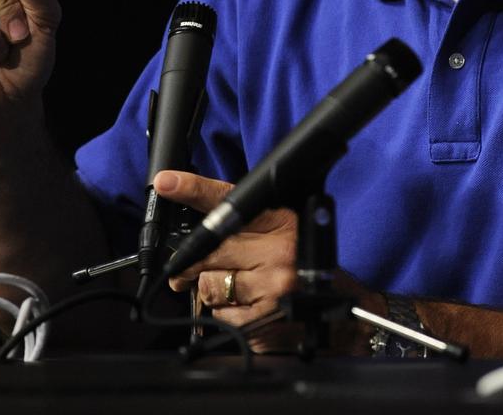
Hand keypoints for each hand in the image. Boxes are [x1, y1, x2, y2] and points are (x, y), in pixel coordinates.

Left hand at [156, 170, 298, 347]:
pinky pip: (220, 316)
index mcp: (278, 220)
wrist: (334, 306)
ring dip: (211, 291)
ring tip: (235, 290)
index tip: (167, 182)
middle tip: (184, 271)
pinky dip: (224, 314)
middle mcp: (277, 249)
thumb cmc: (299, 263)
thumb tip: (191, 239)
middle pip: (207, 251)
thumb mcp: (278, 232)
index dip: (193, 189)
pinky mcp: (266, 319)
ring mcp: (272, 285)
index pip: (227, 201)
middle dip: (189, 265)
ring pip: (209, 286)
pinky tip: (245, 308)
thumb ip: (242, 229)